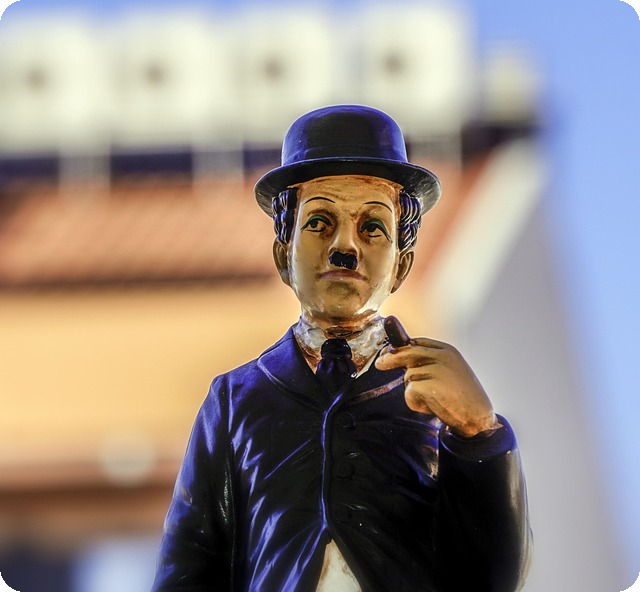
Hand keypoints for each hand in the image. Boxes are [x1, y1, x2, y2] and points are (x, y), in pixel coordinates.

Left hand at [376, 317, 498, 437]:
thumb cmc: (462, 396)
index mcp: (448, 351)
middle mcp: (442, 357)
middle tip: (380, 364)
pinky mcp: (430, 387)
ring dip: (413, 389)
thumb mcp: (449, 371)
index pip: (419, 342)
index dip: (401, 346)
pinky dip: (415, 402)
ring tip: (433, 398)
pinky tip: (432, 406)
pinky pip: (409, 392)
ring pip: (408, 375)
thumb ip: (429, 363)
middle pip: (407, 352)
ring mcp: (436, 371)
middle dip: (391, 358)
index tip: (388, 350)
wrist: (478, 417)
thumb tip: (401, 358)